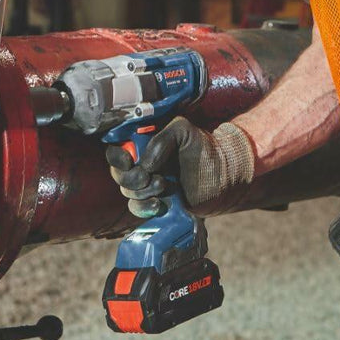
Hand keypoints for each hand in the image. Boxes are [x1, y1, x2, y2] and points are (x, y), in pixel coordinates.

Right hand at [106, 118, 255, 217]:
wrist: (223, 176)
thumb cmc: (204, 149)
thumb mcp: (183, 131)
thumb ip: (161, 140)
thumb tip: (144, 166)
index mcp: (143, 143)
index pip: (115, 148)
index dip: (117, 157)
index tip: (129, 161)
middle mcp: (141, 163)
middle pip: (118, 173)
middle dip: (132, 177)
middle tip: (151, 176)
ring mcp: (146, 184)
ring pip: (127, 191)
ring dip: (143, 192)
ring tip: (164, 186)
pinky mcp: (153, 202)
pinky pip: (136, 208)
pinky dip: (144, 208)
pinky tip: (159, 204)